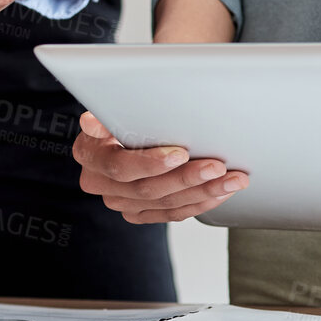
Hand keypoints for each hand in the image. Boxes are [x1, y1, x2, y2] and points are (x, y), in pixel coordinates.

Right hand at [73, 112, 247, 222]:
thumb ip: (105, 116)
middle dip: (187, 178)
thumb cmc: (118, 115)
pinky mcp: (138, 212)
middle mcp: (99, 184)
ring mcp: (120, 202)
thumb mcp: (109, 107)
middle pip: (147, 189)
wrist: (115, 135)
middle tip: (218, 167)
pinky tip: (221, 192)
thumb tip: (90, 121)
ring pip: (165, 204)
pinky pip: (172, 214)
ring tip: (232, 180)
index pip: (120, 166)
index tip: (181, 154)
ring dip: (203, 192)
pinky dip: (200, 203)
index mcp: (88, 155)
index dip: (151, 163)